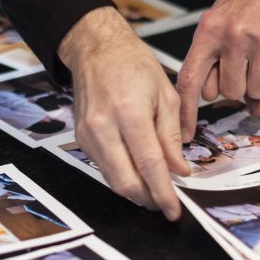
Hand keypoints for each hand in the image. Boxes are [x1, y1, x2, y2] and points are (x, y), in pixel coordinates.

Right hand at [59, 7, 188, 220]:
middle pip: (125, 182)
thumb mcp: (166, 95)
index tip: (174, 210)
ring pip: (112, 180)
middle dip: (148, 199)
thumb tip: (179, 170)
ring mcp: (88, 134)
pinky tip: (137, 171)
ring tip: (155, 188)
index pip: (149, 165)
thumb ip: (171, 136)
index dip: (163, 193)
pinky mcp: (80, 138)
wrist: (97, 49)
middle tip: (165, 202)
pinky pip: (103, 168)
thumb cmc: (134, 65)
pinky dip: (122, 175)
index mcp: (129, 112)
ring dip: (136, 190)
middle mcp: (104, 127)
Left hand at [178, 0, 259, 138]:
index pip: (189, 80)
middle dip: (239, 87)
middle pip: (230, 91)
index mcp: (209, 29)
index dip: (185, 111)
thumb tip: (215, 96)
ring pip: (258, 89)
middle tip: (248, 67)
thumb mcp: (223, 15)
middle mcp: (232, 36)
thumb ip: (215, 54)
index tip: (184, 134)